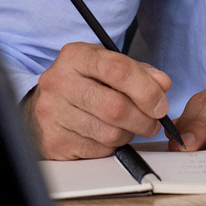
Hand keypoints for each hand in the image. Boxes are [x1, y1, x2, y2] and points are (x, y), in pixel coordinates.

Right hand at [25, 41, 177, 159]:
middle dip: (144, 118)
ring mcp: (53, 113)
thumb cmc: (81, 84)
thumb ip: (138, 72)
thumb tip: (162, 84)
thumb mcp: (106, 66)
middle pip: (116, 106)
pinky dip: (111, 146)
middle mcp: (59, 82)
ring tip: (129, 126)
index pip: (118, 70)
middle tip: (153, 122)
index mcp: (75, 56)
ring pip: (110, 132)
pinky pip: (98, 149)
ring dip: (129, 133)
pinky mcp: (54, 141)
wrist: (43, 107)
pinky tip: (106, 135)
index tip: (161, 103)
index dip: (147, 89)